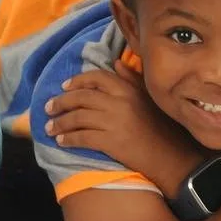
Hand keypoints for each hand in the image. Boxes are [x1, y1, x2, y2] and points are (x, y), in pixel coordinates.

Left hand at [45, 62, 195, 188]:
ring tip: (50, 128)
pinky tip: (62, 141)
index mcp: (127, 89)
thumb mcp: (149, 97)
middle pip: (82, 97)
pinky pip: (83, 137)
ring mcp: (114, 121)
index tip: (64, 87)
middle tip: (48, 108)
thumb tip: (116, 63)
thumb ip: (132, 79)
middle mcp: (119, 101)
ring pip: (79, 118)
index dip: (77, 81)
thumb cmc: (163, 127)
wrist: (172, 157)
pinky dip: (69, 139)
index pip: (96, 78)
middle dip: (61, 102)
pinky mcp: (111, 142)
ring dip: (61, 122)